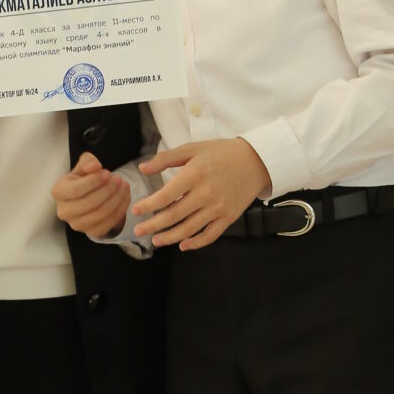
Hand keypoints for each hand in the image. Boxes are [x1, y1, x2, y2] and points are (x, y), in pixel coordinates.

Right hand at [52, 151, 130, 236]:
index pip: (75, 190)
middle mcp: (64, 212)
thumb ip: (87, 161)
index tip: (108, 173)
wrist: (87, 196)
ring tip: (124, 186)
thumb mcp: (83, 166)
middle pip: (88, 203)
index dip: (93, 182)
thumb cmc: (83, 179)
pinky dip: (120, 209)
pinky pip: (109, 223)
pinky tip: (125, 196)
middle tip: (119, 179)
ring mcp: (77, 224)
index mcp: (58, 192)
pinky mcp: (91, 232)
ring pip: (100, 214)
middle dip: (107, 190)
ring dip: (116, 199)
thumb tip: (95, 167)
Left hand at [132, 138, 269, 250]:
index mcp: (195, 174)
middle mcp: (206, 193)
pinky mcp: (229, 217)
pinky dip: (196, 243)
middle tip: (138, 231)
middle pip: (174, 215)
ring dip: (170, 237)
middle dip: (153, 225)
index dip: (149, 205)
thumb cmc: (222, 152)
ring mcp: (218, 208)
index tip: (136, 211)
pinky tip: (183, 245)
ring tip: (156, 240)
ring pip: (189, 229)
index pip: (166, 195)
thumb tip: (143, 168)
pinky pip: (210, 235)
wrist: (257, 160)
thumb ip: (166, 158)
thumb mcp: (193, 148)